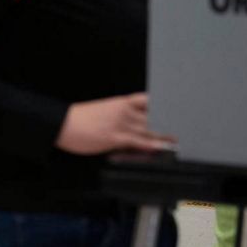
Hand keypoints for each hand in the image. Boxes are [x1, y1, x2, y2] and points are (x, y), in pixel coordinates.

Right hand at [55, 94, 175, 155]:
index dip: (163, 103)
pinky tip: (161, 146)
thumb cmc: (78, 119)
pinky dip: (151, 144)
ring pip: (148, 128)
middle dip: (168, 120)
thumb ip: (119, 117)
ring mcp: (120, 124)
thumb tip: (134, 126)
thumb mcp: (102, 112)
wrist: (61, 124)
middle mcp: (123, 111)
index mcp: (120, 103)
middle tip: (185, 124)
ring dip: (164, 133)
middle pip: (152, 114)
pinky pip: (137, 141)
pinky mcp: (114, 138)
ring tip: (179, 138)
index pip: (147, 100)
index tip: (176, 107)